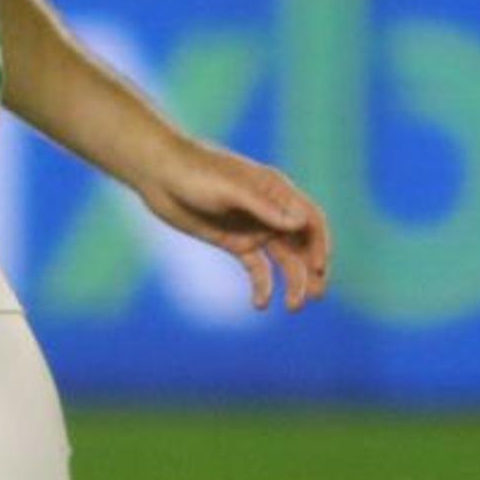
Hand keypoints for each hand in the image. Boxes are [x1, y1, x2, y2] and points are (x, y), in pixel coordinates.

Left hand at [138, 143, 331, 312]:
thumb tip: (301, 223)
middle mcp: (270, 211)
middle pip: (302, 244)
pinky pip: (257, 268)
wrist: (158, 173)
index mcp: (276, 191)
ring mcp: (253, 227)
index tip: (319, 269)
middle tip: (314, 297)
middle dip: (311, 270)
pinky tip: (260, 304)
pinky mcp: (234, 242)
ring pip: (284, 260)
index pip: (310, 220)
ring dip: (292, 283)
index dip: (320, 244)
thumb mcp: (230, 190)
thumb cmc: (195, 172)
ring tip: (293, 307)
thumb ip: (264, 207)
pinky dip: (262, 286)